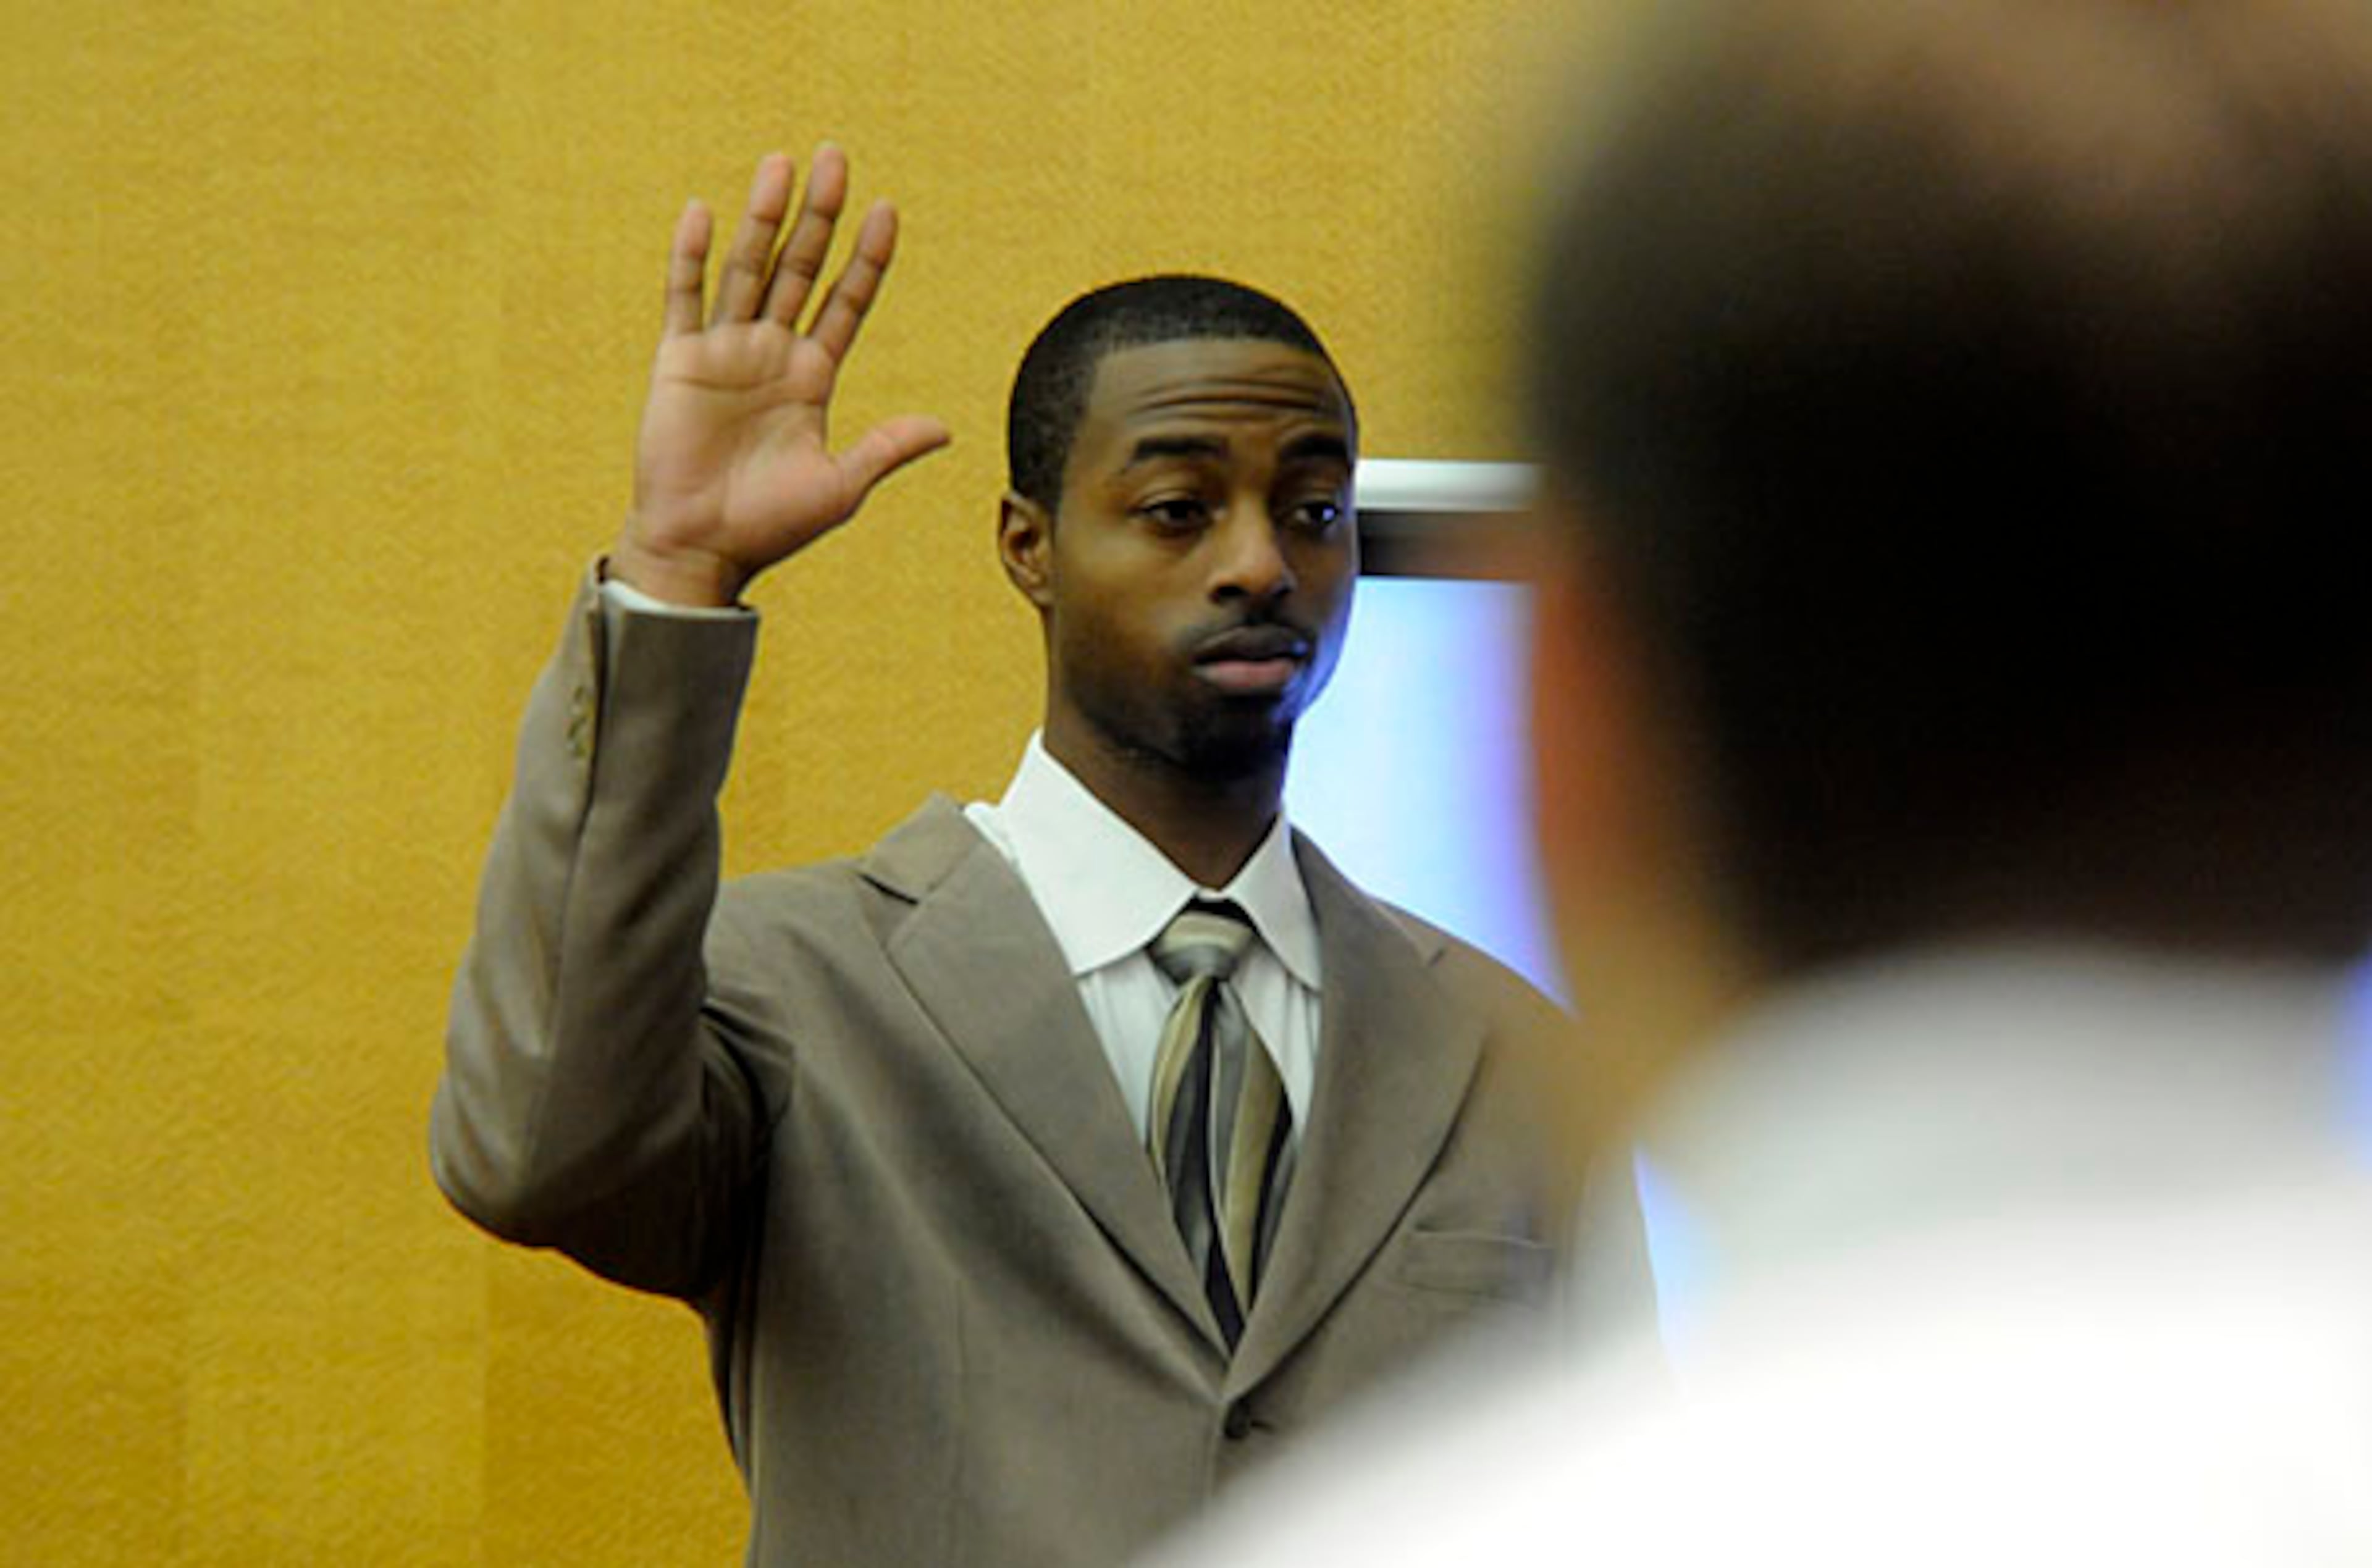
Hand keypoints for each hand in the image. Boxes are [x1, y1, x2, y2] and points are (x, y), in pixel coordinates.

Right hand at [613, 147, 951, 605]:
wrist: (701, 548)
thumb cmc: (770, 526)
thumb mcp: (840, 485)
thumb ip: (886, 447)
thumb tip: (945, 428)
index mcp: (813, 378)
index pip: (847, 302)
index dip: (868, 259)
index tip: (888, 211)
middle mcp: (771, 353)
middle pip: (800, 269)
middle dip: (818, 216)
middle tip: (835, 159)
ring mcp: (724, 352)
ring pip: (748, 270)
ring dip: (764, 219)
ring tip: (780, 165)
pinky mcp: (679, 362)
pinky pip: (684, 299)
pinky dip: (691, 257)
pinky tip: (702, 213)